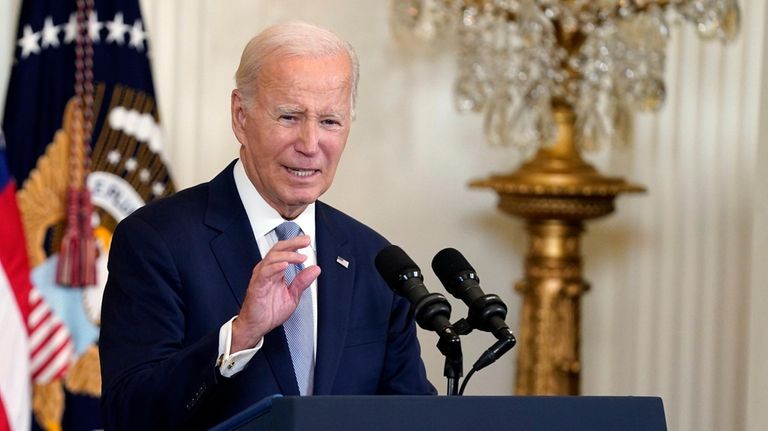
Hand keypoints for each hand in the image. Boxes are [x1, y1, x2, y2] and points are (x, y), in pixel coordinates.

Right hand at [231, 235, 320, 351]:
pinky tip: (285, 266)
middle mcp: (267, 271)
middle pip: (277, 250)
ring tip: (300, 257)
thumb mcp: (292, 296)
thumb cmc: (269, 311)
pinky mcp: (256, 286)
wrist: (256, 326)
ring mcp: (261, 277)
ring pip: (272, 259)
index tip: (307, 241)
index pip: (284, 252)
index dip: (295, 244)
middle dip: (292, 243)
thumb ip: (302, 282)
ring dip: (287, 256)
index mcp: (275, 272)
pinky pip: (265, 273)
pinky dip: (275, 268)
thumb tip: (315, 270)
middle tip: (305, 241)